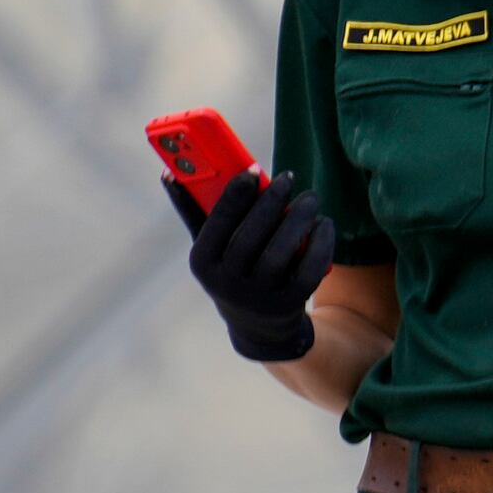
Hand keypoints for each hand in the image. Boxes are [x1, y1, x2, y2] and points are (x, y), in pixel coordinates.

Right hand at [174, 169, 333, 362]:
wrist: (258, 324)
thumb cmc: (230, 268)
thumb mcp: (209, 247)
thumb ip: (192, 211)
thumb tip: (169, 173)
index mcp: (202, 263)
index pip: (215, 225)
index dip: (235, 195)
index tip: (253, 169)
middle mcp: (226, 283)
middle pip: (250, 237)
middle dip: (271, 202)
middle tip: (288, 177)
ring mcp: (258, 297)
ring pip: (280, 253)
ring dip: (298, 220)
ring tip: (310, 198)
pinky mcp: (289, 303)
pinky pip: (308, 269)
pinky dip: (319, 243)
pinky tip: (323, 223)